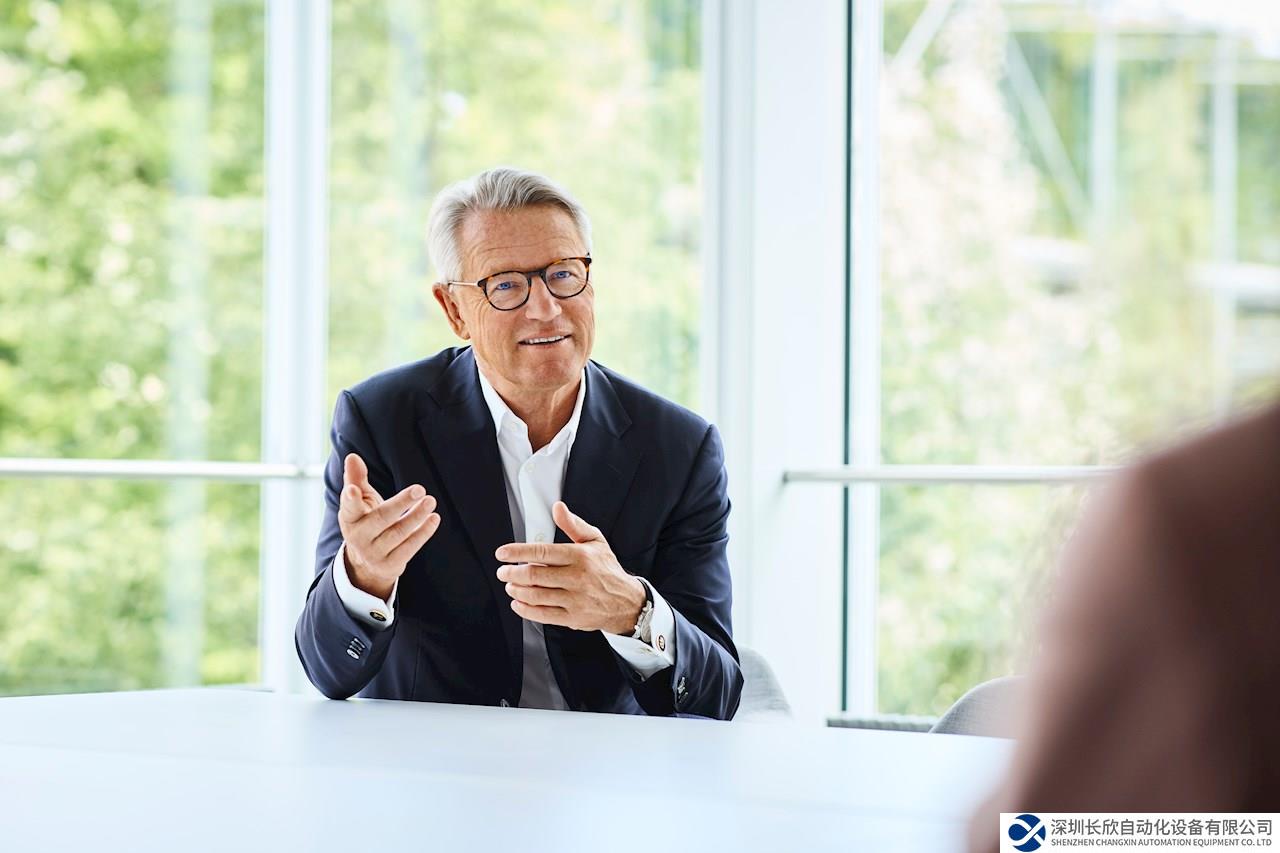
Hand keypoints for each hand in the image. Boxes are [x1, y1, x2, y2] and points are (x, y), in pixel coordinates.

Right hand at [338, 452, 440, 599]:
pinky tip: (433, 519)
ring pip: (398, 533)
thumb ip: (356, 479)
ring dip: (416, 516)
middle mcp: (359, 537)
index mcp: (349, 518)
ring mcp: (374, 553)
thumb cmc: (365, 521)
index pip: (349, 507)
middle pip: (381, 518)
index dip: (350, 498)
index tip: (353, 490)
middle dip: (401, 503)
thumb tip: (352, 456)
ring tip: (430, 501)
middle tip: (420, 489)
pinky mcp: (390, 565)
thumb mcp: (359, 502)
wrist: (366, 563)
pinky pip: (409, 548)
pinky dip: (423, 533)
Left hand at [495, 501, 645, 634]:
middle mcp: (576, 578)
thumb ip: (573, 524)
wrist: (626, 602)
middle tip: (503, 572)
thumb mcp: (595, 541)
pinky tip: (519, 603)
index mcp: (580, 556)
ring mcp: (574, 599)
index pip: (542, 552)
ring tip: (510, 586)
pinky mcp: (572, 618)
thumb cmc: (607, 569)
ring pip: (536, 596)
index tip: (502, 554)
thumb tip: (558, 508)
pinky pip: (542, 615)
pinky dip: (525, 610)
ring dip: (516, 590)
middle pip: (535, 575)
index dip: (517, 552)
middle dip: (512, 573)